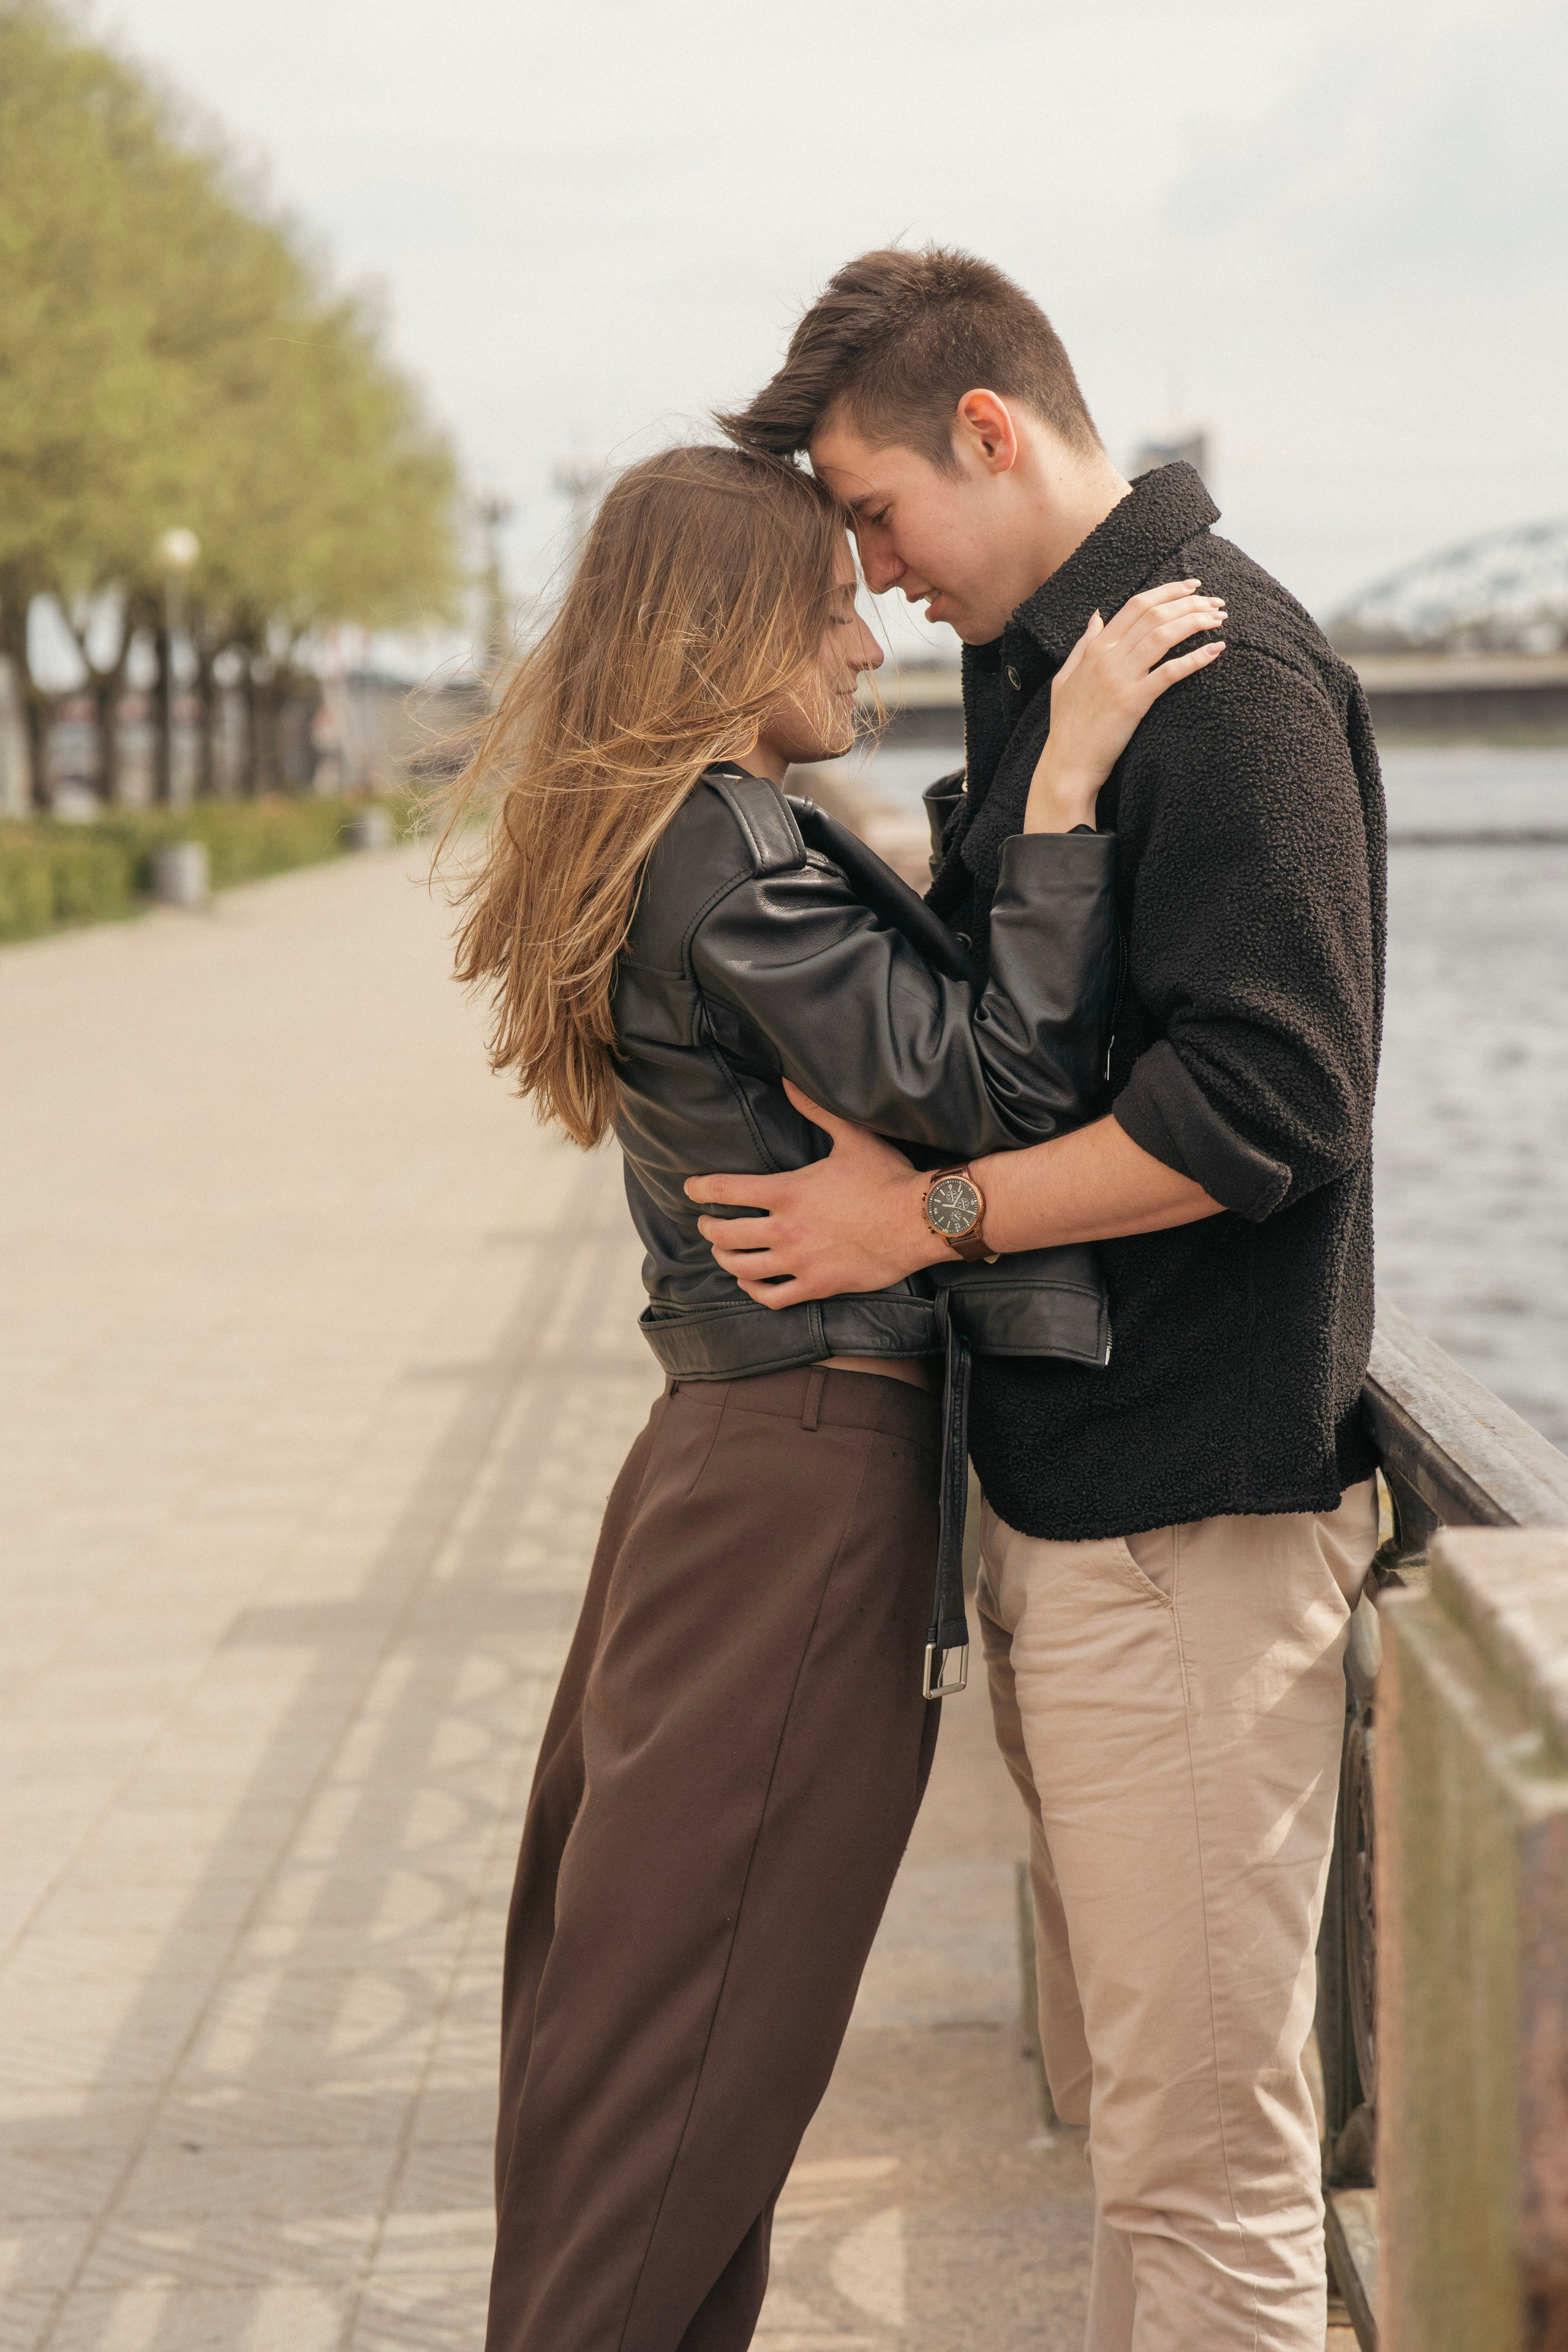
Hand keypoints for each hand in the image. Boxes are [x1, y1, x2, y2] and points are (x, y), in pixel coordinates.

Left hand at [685, 1082, 944, 1304]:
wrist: (920, 1220)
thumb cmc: (887, 1176)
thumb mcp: (851, 1136)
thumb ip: (814, 1110)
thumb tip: (788, 1080)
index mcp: (787, 1191)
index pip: (725, 1190)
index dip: (700, 1189)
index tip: (690, 1189)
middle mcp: (785, 1229)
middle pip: (724, 1234)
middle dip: (709, 1227)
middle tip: (707, 1223)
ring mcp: (799, 1261)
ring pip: (741, 1268)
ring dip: (725, 1258)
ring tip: (723, 1251)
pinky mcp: (817, 1285)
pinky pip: (771, 1297)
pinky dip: (753, 1290)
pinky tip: (750, 1281)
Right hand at [1025, 579, 1226, 831]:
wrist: (1067, 764)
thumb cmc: (1067, 726)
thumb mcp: (1066, 678)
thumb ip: (1083, 645)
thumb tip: (1096, 616)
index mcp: (1095, 648)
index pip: (1136, 606)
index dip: (1167, 591)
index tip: (1192, 586)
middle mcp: (1108, 657)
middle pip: (1155, 615)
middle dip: (1189, 602)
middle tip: (1216, 602)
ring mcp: (1120, 678)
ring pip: (1163, 635)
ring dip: (1195, 622)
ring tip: (1219, 620)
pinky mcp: (1133, 702)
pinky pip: (1169, 673)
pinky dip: (1195, 659)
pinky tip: (1217, 650)